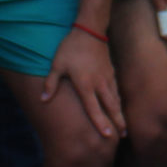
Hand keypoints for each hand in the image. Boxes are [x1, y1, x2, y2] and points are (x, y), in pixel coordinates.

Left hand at [43, 22, 123, 140]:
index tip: (107, 135)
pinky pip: (116, 90)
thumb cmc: (71, 48)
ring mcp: (107, 78)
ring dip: (119, 113)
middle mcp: (99, 84)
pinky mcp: (111, 71)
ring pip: (116, 99)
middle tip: (123, 135)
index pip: (93, 108)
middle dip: (117, 122)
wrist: (90, 31)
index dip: (100, 122)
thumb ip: (50, 83)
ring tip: (123, 126)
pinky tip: (119, 106)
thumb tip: (43, 100)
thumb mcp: (57, 65)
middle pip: (110, 107)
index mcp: (85, 85)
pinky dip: (118, 101)